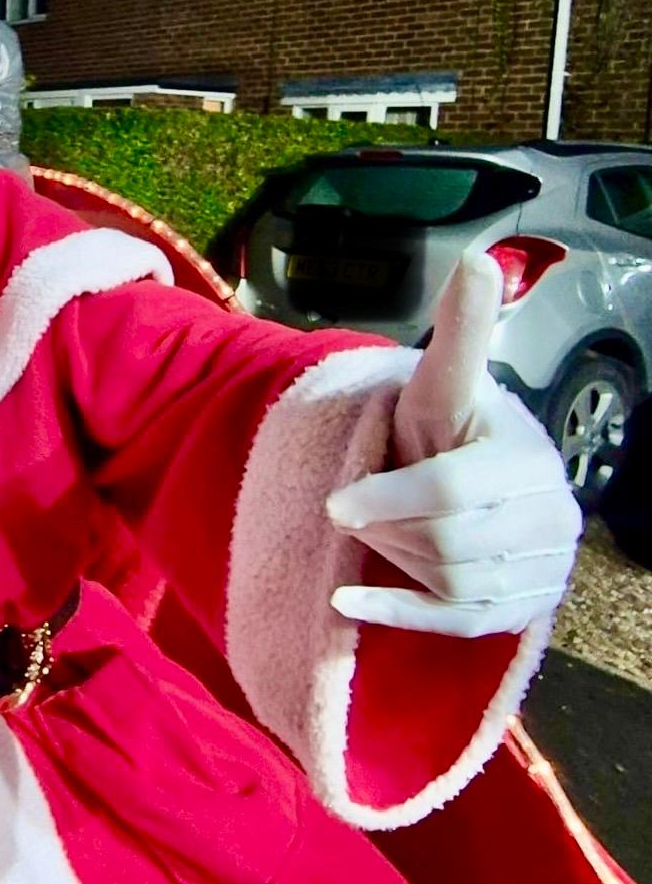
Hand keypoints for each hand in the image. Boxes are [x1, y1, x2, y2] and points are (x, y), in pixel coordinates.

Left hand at [325, 250, 580, 637]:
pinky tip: (348, 602)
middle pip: (443, 541)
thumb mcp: (443, 383)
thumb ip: (462, 331)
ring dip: (395, 557)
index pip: (451, 490)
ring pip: (445, 580)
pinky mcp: (514, 611)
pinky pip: (452, 624)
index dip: (389, 498)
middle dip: (389, 525)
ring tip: (381, 529)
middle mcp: (549, 519)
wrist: (467, 482)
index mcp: (528, 461)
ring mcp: (539, 571)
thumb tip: (481, 259)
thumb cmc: (445, 431)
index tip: (333, 505)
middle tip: (361, 507)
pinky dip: (397, 614)